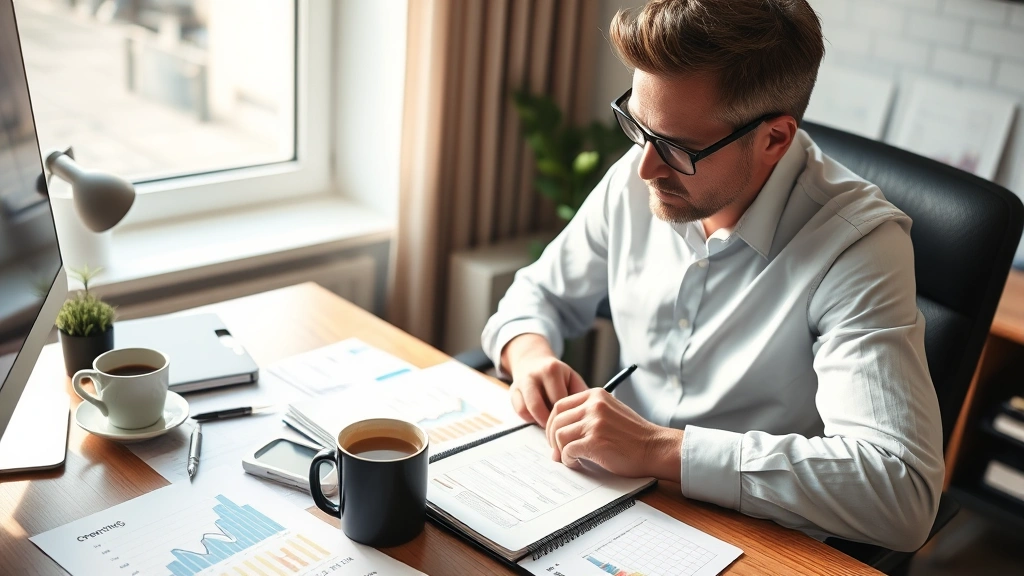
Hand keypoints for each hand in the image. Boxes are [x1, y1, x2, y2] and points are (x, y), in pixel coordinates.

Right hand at [508, 355, 587, 424]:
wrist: (532, 360)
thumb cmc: (557, 375)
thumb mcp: (572, 378)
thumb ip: (582, 393)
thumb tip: (591, 413)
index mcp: (552, 369)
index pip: (559, 400)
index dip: (565, 415)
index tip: (572, 424)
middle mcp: (534, 375)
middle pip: (540, 407)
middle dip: (551, 422)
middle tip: (560, 430)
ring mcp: (521, 383)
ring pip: (528, 410)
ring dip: (540, 421)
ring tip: (550, 425)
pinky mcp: (512, 391)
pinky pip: (520, 412)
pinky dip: (530, 418)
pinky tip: (539, 417)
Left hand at [546, 388, 682, 480]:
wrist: (656, 448)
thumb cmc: (634, 436)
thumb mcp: (611, 412)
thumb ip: (588, 414)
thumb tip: (560, 429)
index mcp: (596, 395)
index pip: (560, 404)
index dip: (552, 423)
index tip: (555, 436)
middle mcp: (594, 405)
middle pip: (556, 419)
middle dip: (552, 438)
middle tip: (557, 451)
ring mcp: (594, 423)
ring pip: (559, 435)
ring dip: (561, 450)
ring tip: (571, 458)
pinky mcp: (595, 442)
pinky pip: (567, 450)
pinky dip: (568, 459)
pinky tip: (577, 463)